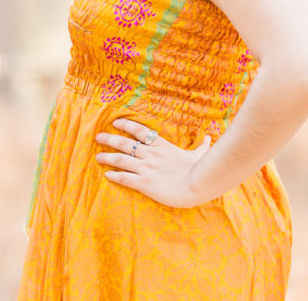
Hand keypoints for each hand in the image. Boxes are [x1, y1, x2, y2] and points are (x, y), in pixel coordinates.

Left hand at [95, 118, 212, 207]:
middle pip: (125, 143)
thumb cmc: (199, 169)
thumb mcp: (200, 154)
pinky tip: (107, 175)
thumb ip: (202, 145)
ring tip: (97, 156)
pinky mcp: (144, 183)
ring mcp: (146, 168)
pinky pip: (124, 178)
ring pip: (120, 159)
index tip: (115, 122)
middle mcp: (150, 154)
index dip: (126, 125)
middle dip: (110, 139)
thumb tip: (210, 138)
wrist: (196, 184)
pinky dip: (114, 175)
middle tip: (98, 137)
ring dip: (107, 157)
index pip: (139, 131)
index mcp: (161, 146)